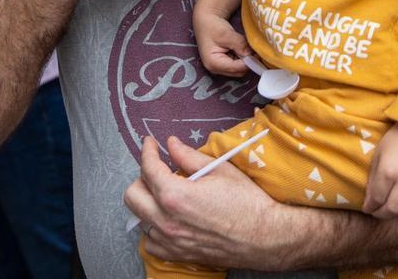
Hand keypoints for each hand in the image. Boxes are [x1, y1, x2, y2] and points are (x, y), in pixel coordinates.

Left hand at [124, 135, 285, 268]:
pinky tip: (170, 218)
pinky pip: (151, 242)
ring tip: (166, 194)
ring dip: (148, 203)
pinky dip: (154, 228)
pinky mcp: (178, 254)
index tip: (151, 143)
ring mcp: (170, 240)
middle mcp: (167, 220)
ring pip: (139, 218)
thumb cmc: (246, 202)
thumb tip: (171, 144)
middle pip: (133, 194)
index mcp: (175, 195)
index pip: (148, 168)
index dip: (148, 150)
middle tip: (158, 169)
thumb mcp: (219, 170)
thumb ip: (188, 156)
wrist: (264, 236)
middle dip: (142, 177)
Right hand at [194, 12, 251, 76]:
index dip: (249, 62)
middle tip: (254, 49)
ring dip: (246, 60)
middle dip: (248, 62)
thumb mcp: (226, 34)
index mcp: (213, 63)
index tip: (258, 53)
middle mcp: (215, 69)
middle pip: (238, 72)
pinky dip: (243, 59)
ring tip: (247, 47)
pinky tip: (243, 49)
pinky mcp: (224, 65)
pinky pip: (237, 65)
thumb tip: (253, 54)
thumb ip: (240, 45)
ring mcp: (219, 68)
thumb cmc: (212, 26)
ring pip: (239, 70)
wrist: (205, 21)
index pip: (236, 68)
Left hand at [363, 123, 397, 218]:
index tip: (366, 208)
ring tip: (386, 209)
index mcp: (388, 172)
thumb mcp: (378, 156)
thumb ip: (373, 179)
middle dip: (380, 214)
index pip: (377, 199)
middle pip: (392, 209)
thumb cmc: (394, 140)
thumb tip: (370, 199)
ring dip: (394, 213)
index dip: (369, 207)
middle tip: (375, 211)